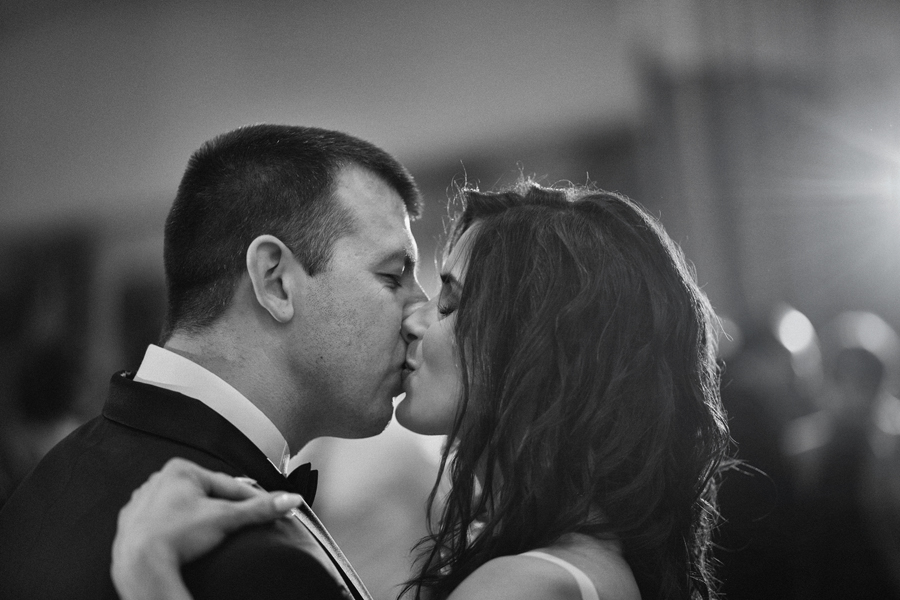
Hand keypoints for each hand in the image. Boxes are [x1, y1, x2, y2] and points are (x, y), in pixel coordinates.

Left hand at [111, 458, 302, 599]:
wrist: (141, 565)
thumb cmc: (176, 536)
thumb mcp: (225, 518)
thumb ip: (259, 508)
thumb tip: (289, 500)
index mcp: (180, 470)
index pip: (226, 483)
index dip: (249, 498)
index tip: (265, 507)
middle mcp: (158, 480)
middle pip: (204, 495)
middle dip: (221, 508)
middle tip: (237, 524)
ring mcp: (143, 502)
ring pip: (183, 507)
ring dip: (198, 518)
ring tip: (211, 535)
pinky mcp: (132, 523)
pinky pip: (162, 522)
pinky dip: (175, 529)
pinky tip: (184, 540)